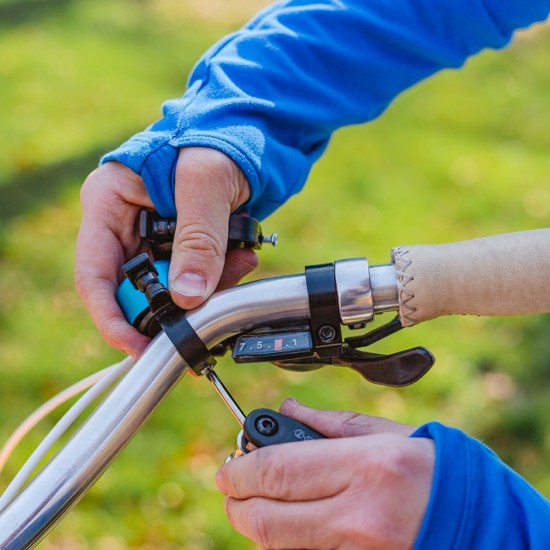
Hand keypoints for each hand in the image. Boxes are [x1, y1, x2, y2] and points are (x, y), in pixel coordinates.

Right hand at [75, 148, 256, 356]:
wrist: (251, 133)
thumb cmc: (218, 139)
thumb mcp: (205, 183)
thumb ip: (197, 238)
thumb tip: (187, 297)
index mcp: (108, 203)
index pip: (95, 274)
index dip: (112, 317)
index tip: (139, 346)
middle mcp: (125, 226)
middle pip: (135, 290)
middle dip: (175, 303)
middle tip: (212, 302)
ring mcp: (155, 238)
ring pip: (171, 288)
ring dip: (207, 288)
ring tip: (240, 262)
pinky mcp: (183, 245)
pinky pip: (195, 277)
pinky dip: (220, 277)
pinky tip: (243, 258)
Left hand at [216, 400, 433, 549]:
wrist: (482, 522)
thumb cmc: (436, 469)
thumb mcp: (387, 433)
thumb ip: (329, 424)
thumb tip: (286, 411)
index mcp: (365, 467)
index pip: (278, 470)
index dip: (240, 471)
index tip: (229, 469)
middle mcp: (359, 516)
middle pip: (268, 519)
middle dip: (237, 503)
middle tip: (233, 489)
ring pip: (280, 545)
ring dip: (258, 524)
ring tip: (261, 501)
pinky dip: (287, 543)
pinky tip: (292, 523)